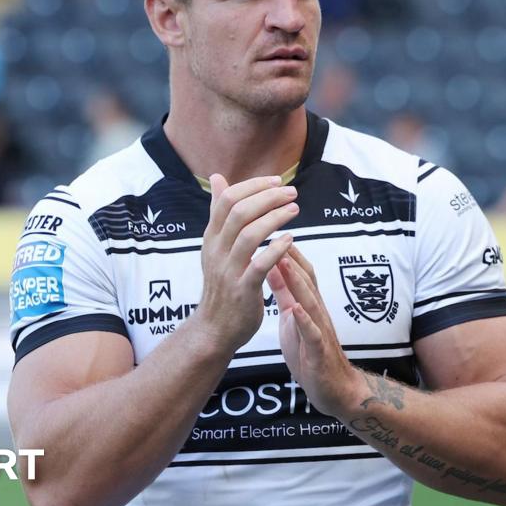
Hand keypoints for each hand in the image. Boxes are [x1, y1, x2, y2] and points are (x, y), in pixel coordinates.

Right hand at [193, 174, 298, 349]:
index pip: (227, 199)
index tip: (277, 181)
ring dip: (274, 218)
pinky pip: (259, 265)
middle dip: (267, 197)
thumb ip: (219, 213)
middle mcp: (216, 250)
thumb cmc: (222, 284)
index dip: (253, 185)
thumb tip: (218, 178)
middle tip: (292, 193)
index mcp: (211, 237)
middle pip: (238, 212)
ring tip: (294, 210)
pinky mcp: (242, 290)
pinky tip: (290, 240)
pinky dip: (276, 249)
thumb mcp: (215, 246)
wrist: (214, 328)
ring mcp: (228, 270)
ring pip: (248, 235)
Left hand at [267, 247, 360, 417]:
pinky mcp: (319, 351)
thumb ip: (284, 293)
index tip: (269, 230)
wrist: (333, 388)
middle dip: (291, 257)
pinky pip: (313, 334)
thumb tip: (271, 266)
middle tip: (275, 234)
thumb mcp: (292, 317)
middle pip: (306, 278)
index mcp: (307, 303)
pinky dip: (305, 321)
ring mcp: (319, 330)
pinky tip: (296, 310)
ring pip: (310, 301)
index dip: (284, 249)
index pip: (298, 270)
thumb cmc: (309, 352)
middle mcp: (315, 311)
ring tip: (283, 263)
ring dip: (298, 281)